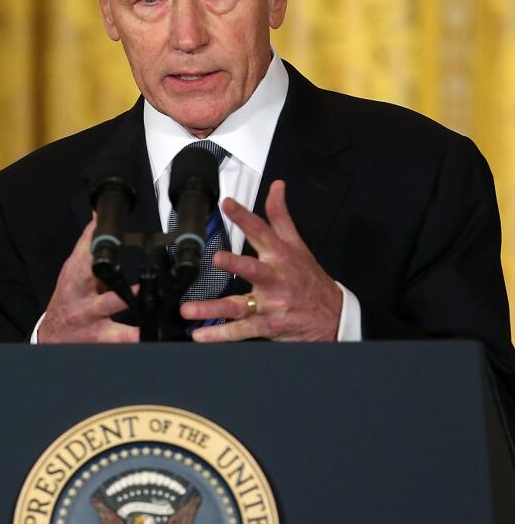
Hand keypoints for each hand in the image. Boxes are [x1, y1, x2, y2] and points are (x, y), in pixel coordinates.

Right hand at [39, 216, 138, 342]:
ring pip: (108, 306)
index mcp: (75, 274)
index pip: (83, 251)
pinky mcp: (101, 337)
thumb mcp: (72, 270)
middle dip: (107, 266)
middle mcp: (80, 293)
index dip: (93, 240)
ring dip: (126, 299)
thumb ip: (88, 244)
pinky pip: (122, 336)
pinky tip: (155, 330)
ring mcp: (90, 316)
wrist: (54, 335)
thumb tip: (98, 215)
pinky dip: (138, 335)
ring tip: (145, 293)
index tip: (104, 225)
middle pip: (91, 275)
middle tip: (126, 255)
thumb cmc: (68, 298)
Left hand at [181, 180, 340, 341]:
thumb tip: (276, 187)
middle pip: (254, 269)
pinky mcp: (268, 325)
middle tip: (218, 258)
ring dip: (213, 309)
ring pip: (239, 305)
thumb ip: (281, 216)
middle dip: (236, 264)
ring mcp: (270, 304)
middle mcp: (274, 279)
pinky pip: (241, 331)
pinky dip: (220, 334)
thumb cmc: (309, 279)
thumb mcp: (298, 245)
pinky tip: (201, 336)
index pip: (261, 231)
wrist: (333, 318)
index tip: (227, 203)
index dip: (244, 216)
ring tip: (189, 310)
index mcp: (280, 256)